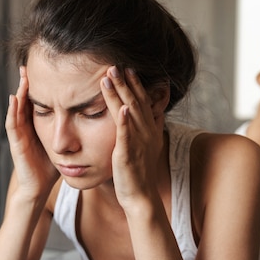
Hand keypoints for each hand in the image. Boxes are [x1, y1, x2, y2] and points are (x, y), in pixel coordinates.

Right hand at [5, 67, 58, 198]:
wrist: (39, 187)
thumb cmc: (50, 167)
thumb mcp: (62, 143)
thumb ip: (69, 129)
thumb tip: (88, 116)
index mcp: (37, 125)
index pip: (38, 100)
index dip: (41, 86)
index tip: (46, 69)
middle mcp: (26, 127)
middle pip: (26, 100)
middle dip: (27, 83)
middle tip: (29, 64)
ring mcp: (19, 134)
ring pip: (18, 108)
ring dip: (19, 92)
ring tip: (22, 76)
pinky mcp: (16, 143)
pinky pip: (13, 124)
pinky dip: (12, 111)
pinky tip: (14, 99)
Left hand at [100, 66, 162, 209]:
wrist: (140, 196)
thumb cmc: (138, 172)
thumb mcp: (144, 146)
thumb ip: (144, 128)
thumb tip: (147, 114)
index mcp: (148, 130)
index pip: (142, 101)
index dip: (135, 84)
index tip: (127, 67)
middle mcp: (146, 133)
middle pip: (135, 102)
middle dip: (125, 82)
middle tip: (115, 64)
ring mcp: (138, 143)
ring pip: (129, 113)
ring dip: (120, 94)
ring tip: (111, 77)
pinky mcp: (127, 155)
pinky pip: (126, 136)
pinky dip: (124, 121)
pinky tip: (121, 108)